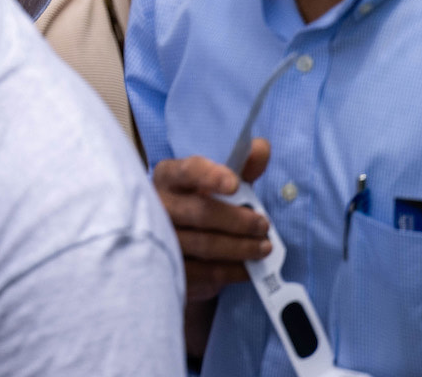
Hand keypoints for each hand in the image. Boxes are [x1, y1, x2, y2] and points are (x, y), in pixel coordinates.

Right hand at [152, 139, 273, 301]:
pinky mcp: (171, 267)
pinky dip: (232, 270)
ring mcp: (160, 238)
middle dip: (238, 220)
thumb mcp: (218, 182)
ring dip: (240, 247)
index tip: (234, 184)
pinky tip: (249, 268)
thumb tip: (261, 148)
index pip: (187, 171)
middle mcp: (158, 205)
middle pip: (201, 212)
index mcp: (169, 176)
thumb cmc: (199, 202)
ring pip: (205, 245)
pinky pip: (205, 272)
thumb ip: (242, 165)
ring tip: (264, 247)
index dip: (210, 176)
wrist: (173, 240)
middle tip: (263, 225)